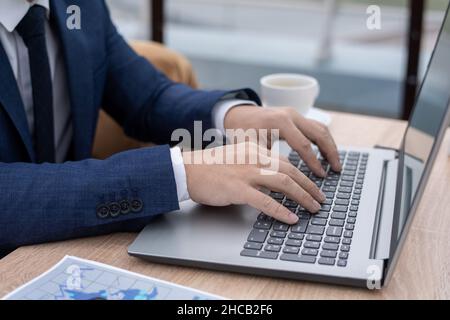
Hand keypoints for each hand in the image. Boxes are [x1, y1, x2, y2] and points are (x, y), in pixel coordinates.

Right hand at [182, 142, 325, 223]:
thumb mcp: (237, 159)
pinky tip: (291, 218)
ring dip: (303, 197)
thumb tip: (274, 180)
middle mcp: (254, 158)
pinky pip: (266, 201)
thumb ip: (255, 165)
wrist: (187, 170)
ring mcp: (247, 173)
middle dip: (309, 186)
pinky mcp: (238, 189)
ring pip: (284, 183)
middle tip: (320, 199)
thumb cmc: (210, 168)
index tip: (312, 186)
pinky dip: (282, 211)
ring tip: (313, 208)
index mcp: (255, 150)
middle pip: (290, 171)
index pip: (286, 162)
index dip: (303, 175)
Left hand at [224, 106, 341, 176]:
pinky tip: (326, 154)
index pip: (304, 144)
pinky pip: (316, 127)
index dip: (314, 162)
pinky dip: (323, 140)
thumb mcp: (251, 147)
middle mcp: (291, 115)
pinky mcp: (297, 116)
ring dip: (330, 146)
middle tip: (337, 170)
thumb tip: (281, 180)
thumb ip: (266, 161)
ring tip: (335, 164)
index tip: (321, 175)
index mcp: (280, 122)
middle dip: (330, 152)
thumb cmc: (243, 132)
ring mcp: (295, 113)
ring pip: (321, 128)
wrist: (239, 114)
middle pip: (319, 133)